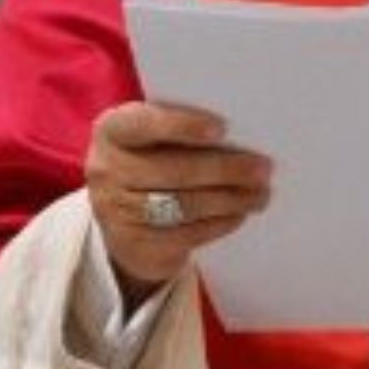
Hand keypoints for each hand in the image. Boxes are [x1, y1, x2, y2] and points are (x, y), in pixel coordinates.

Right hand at [84, 101, 271, 307]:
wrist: (125, 219)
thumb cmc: (156, 161)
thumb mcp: (156, 139)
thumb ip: (185, 130)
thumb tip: (245, 134)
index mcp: (113, 130)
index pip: (142, 123)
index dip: (181, 125)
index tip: (222, 128)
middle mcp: (105, 169)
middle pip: (171, 170)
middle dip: (224, 169)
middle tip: (263, 168)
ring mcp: (115, 210)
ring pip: (182, 205)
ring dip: (229, 200)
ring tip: (260, 194)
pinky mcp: (134, 244)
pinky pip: (184, 234)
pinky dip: (218, 223)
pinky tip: (239, 214)